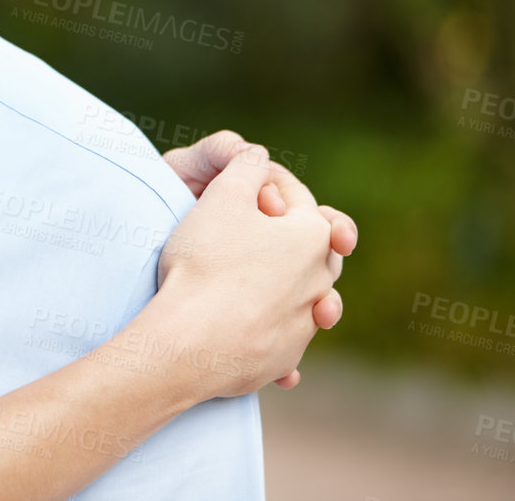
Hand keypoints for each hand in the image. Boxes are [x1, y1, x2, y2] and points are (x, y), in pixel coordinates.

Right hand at [151, 146, 336, 397]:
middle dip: (281, 233)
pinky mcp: (284, 357)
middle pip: (308, 245)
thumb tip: (258, 156)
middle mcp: (321, 281)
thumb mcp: (222, 195)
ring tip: (248, 276)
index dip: (261, 183)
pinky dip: (266, 325)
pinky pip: (280, 334)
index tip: (231, 186)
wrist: (192, 341)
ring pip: (300, 291)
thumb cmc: (206, 262)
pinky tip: (241, 323)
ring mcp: (305, 323)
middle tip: (245, 227)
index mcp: (314, 235)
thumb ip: (245, 165)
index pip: (295, 195)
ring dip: (281, 281)